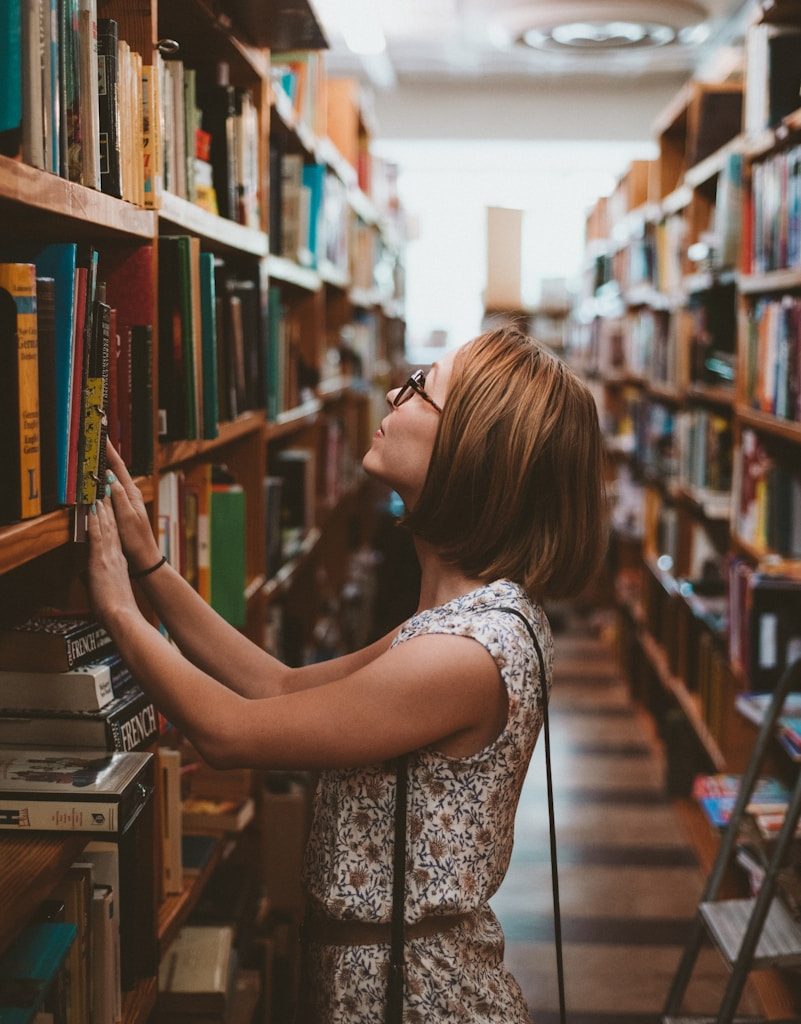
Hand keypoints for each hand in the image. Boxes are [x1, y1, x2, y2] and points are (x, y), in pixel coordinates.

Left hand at [86, 496, 139, 626]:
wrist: (122, 616)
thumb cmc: (116, 610)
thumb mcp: (107, 590)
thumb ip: (96, 581)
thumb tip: (86, 579)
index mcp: (118, 563)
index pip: (114, 536)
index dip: (111, 520)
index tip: (108, 507)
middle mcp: (115, 556)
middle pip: (112, 527)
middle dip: (108, 508)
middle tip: (106, 491)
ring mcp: (109, 556)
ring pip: (106, 527)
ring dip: (102, 509)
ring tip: (100, 493)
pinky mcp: (101, 560)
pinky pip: (98, 536)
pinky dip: (95, 522)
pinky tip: (92, 510)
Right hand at [105, 442, 161, 572]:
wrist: (144, 557)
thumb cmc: (136, 540)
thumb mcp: (126, 518)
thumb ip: (118, 497)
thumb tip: (109, 478)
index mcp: (132, 493)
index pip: (118, 467)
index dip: (109, 451)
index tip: (102, 436)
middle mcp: (130, 494)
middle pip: (116, 469)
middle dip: (106, 453)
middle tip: (95, 439)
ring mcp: (126, 501)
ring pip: (112, 478)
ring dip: (104, 465)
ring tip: (94, 452)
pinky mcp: (122, 508)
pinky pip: (110, 489)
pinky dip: (103, 481)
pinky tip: (97, 479)